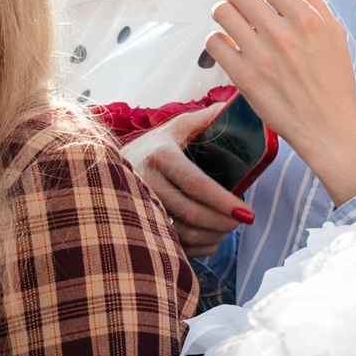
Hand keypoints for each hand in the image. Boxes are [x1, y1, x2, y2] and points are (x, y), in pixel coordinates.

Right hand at [124, 102, 246, 257]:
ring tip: (227, 228)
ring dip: (212, 236)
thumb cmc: (156, 147)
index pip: (196, 184)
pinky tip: (210, 237)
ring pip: (182, 234)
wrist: (108, 166)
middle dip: (223, 222)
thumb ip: (207, 119)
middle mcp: (145, 181)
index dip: (224, 202)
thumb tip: (236, 107)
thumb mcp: (177, 127)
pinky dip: (198, 248)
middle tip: (242, 221)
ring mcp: (138, 206)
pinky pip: (173, 246)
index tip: (247, 213)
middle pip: (191, 213)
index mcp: (160, 155)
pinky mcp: (138, 226)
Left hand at [209, 0, 355, 204]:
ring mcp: (261, 57)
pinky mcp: (244, 79)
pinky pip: (214, 43)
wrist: (328, 125)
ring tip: (234, 24)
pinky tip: (231, 47)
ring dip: (224, 14)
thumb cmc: (332, 77)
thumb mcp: (334, 31)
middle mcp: (283, 34)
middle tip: (238, 1)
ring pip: (221, 13)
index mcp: (307, 18)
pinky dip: (218, 41)